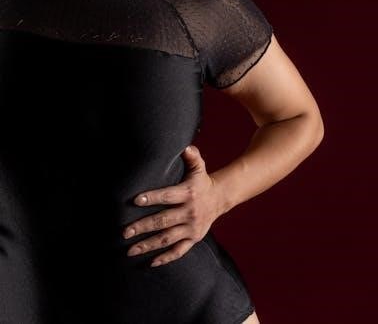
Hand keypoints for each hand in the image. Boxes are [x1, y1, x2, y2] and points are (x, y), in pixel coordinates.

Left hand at [122, 145, 220, 266]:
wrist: (220, 198)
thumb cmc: (202, 181)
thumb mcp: (199, 167)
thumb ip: (192, 156)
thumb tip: (185, 146)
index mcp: (188, 193)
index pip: (168, 196)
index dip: (152, 197)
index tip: (135, 200)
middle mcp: (190, 212)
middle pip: (163, 220)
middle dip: (143, 227)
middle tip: (124, 232)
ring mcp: (192, 228)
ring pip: (167, 238)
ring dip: (148, 245)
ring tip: (130, 250)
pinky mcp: (194, 239)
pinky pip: (179, 251)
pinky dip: (166, 258)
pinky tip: (151, 263)